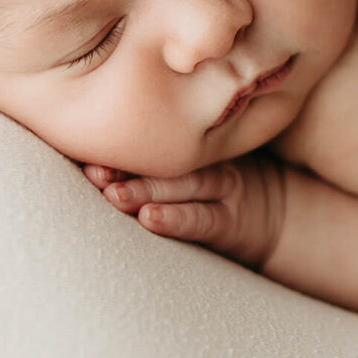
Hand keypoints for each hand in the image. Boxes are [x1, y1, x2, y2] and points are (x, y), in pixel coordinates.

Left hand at [81, 150, 287, 271]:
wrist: (273, 214)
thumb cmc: (212, 187)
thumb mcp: (188, 160)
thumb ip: (150, 150)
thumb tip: (88, 147)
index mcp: (186, 143)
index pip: (150, 138)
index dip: (117, 142)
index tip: (83, 141)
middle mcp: (202, 159)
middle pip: (161, 159)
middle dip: (125, 165)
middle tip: (93, 170)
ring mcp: (220, 187)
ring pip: (180, 186)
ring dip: (145, 190)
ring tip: (114, 195)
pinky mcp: (230, 219)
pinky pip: (202, 218)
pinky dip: (175, 220)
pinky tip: (150, 219)